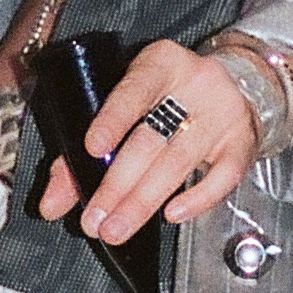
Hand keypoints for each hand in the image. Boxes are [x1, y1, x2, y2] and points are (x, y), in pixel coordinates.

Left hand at [37, 40, 257, 244]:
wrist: (235, 86)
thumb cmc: (165, 99)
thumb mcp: (126, 106)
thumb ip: (80, 153)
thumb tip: (50, 206)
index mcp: (160, 63)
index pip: (134, 90)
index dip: (113, 119)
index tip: (90, 148)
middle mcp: (195, 83)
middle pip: (152, 139)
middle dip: (118, 184)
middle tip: (93, 220)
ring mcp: (223, 113)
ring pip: (179, 161)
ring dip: (144, 201)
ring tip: (115, 229)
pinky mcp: (243, 141)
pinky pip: (224, 176)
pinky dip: (197, 199)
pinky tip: (170, 215)